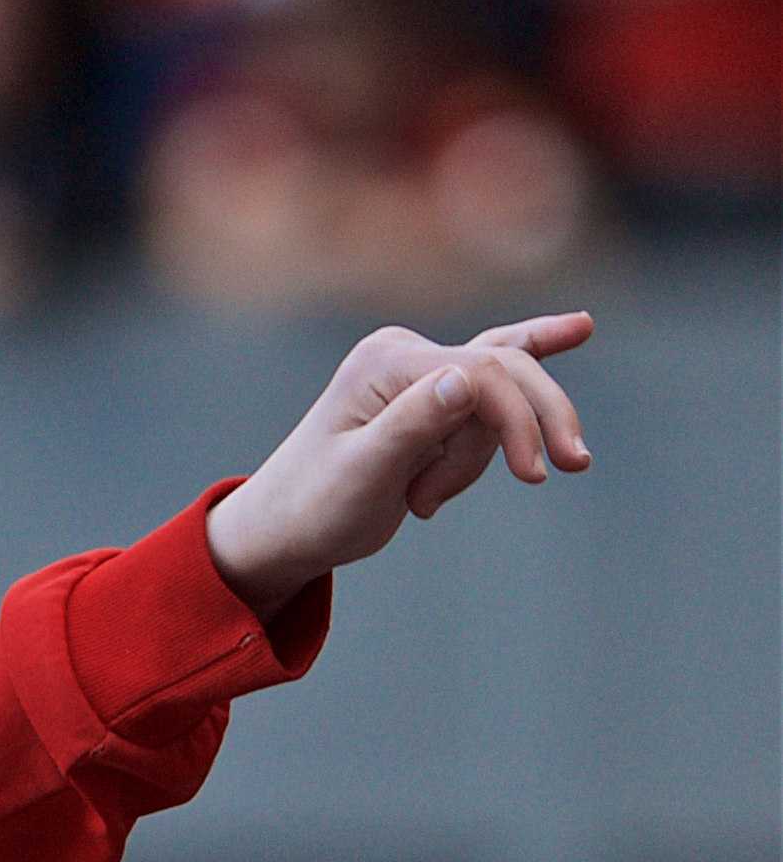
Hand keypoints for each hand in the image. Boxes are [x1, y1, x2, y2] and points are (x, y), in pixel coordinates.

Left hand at [205, 313, 591, 615]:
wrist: (281, 533)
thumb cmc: (313, 511)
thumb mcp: (361, 477)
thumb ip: (411, 426)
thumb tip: (465, 377)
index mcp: (387, 362)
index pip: (482, 372)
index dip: (518, 420)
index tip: (537, 476)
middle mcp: (403, 354)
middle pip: (503, 370)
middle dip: (535, 421)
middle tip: (575, 464)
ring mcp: (417, 371)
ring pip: (495, 403)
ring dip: (474, 463)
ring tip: (419, 502)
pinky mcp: (428, 397)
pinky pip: (492, 379)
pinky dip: (529, 367)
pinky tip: (579, 328)